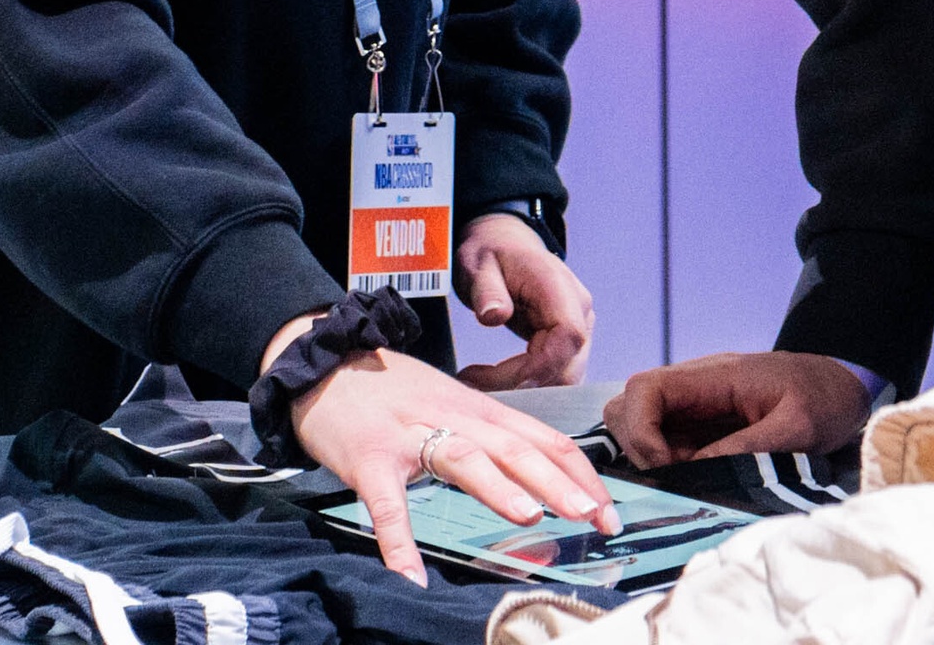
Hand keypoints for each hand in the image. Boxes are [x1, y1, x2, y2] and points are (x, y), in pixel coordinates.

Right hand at [272, 320, 616, 580]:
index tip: (610, 511)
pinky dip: (398, 541)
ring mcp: (410, 436)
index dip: (581, 474)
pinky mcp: (369, 458)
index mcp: (480, 410)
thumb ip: (491, 438)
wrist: (324, 359)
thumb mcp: (453, 403)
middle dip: (559, 483)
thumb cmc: (392, 391)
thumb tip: (537, 481)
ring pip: (463, 458)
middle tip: (594, 517)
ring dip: (498, 488)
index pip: (544, 439)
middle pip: (515, 448)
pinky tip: (410, 574)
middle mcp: (454, 417)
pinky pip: (387, 503)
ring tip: (531, 517)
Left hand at [454, 213, 592, 391]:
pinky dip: (527, 383)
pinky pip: (554, 373)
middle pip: (568, 365)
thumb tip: (494, 316)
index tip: (504, 380)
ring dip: (523, 387)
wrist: (505, 244)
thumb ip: (487, 290)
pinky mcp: (566, 342)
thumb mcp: (479, 265)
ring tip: (480, 380)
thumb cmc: (493, 253)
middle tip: (475, 382)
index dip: (542, 365)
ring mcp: (577, 327)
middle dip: (524, 383)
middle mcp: (578, 310)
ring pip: (563, 377)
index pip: (568, 335)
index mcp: (559, 287)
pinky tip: (495, 378)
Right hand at [604, 352, 873, 468]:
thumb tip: (697, 471)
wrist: (841, 387)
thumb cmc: (824, 400)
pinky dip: (665, 465)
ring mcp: (693, 406)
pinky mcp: (699, 426)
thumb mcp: (798, 427)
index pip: (644, 388)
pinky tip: (694, 481)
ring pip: (638, 423)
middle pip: (628, 404)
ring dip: (648, 458)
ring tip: (685, 481)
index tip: (666, 467)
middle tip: (673, 479)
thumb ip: (750, 448)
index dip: (640, 430)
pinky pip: (663, 441)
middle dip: (637, 446)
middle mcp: (693, 387)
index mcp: (713, 376)